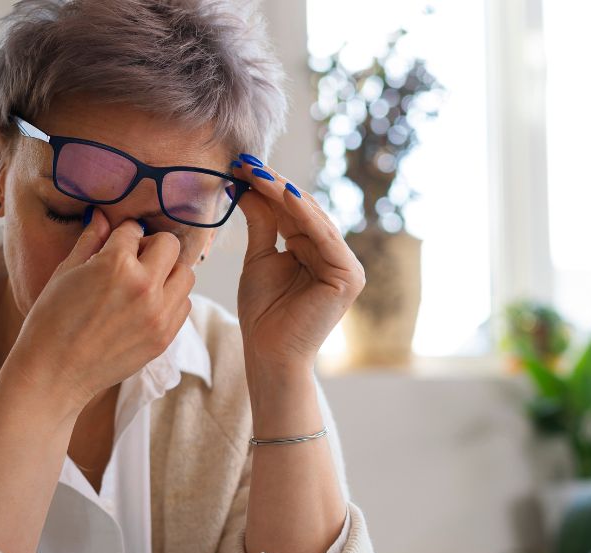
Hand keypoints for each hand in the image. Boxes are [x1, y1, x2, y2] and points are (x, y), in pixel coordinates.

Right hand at [8, 212, 195, 408]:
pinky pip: (183, 304)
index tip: (115, 244)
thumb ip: (90, 241)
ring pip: (185, 274)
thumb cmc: (51, 321)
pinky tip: (146, 306)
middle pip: (170, 245)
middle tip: (133, 261)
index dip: (122, 235)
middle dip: (152, 247)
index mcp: (116, 264)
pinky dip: (171, 299)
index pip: (134, 230)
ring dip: (167, 272)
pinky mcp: (164, 337)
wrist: (54, 372)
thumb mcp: (65, 272)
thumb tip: (102, 216)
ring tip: (144, 284)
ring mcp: (158, 314)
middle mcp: (144, 286)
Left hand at [230, 155, 365, 370]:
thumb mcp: (260, 258)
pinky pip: (324, 238)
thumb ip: (262, 223)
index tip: (241, 166)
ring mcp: (346, 266)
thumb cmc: (263, 313)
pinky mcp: (349, 277)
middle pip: (304, 211)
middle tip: (247, 163)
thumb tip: (248, 187)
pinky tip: (283, 194)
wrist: (268, 352)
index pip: (292, 212)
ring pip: (313, 219)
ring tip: (259, 173)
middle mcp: (335, 255)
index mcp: (316, 250)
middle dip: (274, 186)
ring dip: (285, 194)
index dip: (268, 188)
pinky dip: (304, 215)